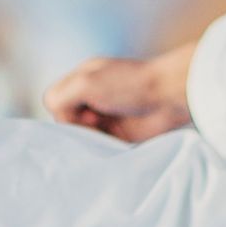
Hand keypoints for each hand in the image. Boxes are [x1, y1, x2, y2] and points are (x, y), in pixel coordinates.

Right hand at [42, 49, 192, 142]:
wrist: (170, 96)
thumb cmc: (130, 84)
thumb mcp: (85, 82)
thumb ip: (60, 97)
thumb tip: (65, 124)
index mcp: (84, 77)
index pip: (55, 100)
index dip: (65, 111)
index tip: (85, 111)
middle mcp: (93, 95)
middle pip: (66, 120)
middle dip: (78, 127)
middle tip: (97, 124)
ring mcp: (106, 116)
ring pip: (82, 135)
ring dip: (91, 139)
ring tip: (108, 134)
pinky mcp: (119, 135)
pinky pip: (99, 147)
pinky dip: (102, 149)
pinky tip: (112, 145)